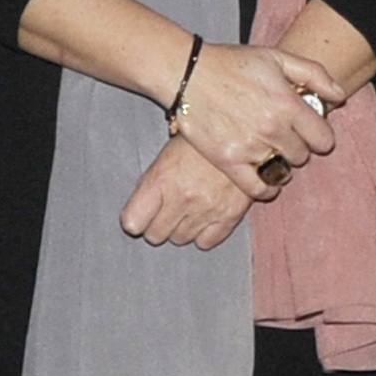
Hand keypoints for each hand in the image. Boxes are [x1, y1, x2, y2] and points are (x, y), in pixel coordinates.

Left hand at [120, 137, 252, 248]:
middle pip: (155, 235)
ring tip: (189, 208)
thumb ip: (151, 183)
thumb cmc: (200, 142)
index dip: (136, 219)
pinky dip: (204, 234)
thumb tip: (141, 209)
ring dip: (182, 228)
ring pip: (180, 239)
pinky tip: (205, 217)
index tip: (142, 214)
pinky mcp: (231, 215)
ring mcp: (207, 208)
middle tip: (168, 210)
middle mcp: (182, 197)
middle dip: (158, 225)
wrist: (242, 132)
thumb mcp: (166, 154)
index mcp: (161, 178)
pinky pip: (206, 242)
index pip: (132, 223)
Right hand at [170, 43, 343, 200]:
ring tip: (272, 153)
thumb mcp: (278, 58)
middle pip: (302, 156)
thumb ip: (315, 74)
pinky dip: (265, 189)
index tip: (311, 133)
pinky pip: (256, 188)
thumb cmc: (233, 63)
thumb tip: (340, 97)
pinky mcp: (228, 161)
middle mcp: (272, 129)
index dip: (320, 136)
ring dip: (281, 164)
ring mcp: (250, 147)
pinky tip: (265, 180)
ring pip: (282, 171)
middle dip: (298, 147)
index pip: (323, 138)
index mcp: (288, 104)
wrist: (189, 73)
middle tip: (285, 138)